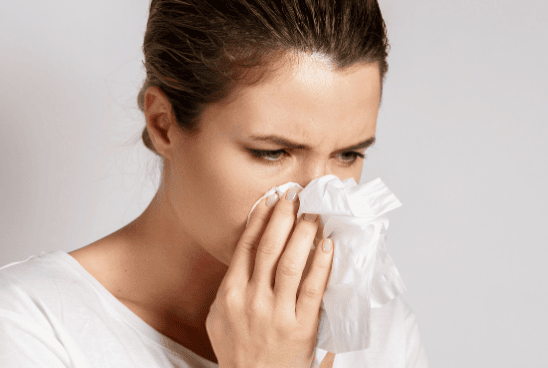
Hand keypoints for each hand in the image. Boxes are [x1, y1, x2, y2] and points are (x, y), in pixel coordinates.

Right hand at [206, 188, 333, 367]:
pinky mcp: (300, 328)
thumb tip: (247, 258)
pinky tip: (327, 245)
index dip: (260, 218)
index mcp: (230, 295)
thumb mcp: (220, 320)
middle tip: (296, 196)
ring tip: (314, 213)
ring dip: (304, 233)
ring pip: (290, 262)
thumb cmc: (240, 355)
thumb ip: (231, 289)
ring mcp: (276, 314)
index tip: (272, 199)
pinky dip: (320, 264)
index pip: (246, 246)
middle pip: (268, 247)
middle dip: (283, 216)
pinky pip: (312, 289)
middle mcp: (251, 300)